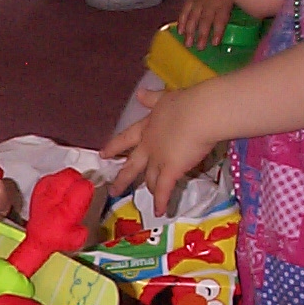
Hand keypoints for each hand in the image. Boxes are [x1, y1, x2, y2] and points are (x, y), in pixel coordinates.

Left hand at [100, 87, 217, 215]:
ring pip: (149, 178)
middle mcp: (149, 145)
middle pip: (132, 164)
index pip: (126, 138)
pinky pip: (163, 190)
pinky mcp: (170, 171)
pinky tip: (158, 212)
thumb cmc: (188, 102)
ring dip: (147, 188)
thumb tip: (140, 93)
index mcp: (147, 126)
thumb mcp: (166, 97)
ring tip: (144, 197)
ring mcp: (158, 160)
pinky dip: (161, 202)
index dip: (114, 147)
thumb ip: (152, 99)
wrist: (201, 113)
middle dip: (122, 177)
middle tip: (113, 189)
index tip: (102, 154)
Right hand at [178, 0, 234, 49]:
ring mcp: (198, 2)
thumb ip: (239, 7)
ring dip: (190, 32)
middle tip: (199, 48)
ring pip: (193, 18)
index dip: (217, 32)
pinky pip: (184, 11)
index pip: (220, 20)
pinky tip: (180, 31)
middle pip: (205, 21)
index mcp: (222, 3)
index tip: (215, 43)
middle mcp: (209, 4)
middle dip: (201, 35)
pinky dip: (181, 22)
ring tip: (188, 44)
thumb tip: (252, 19)